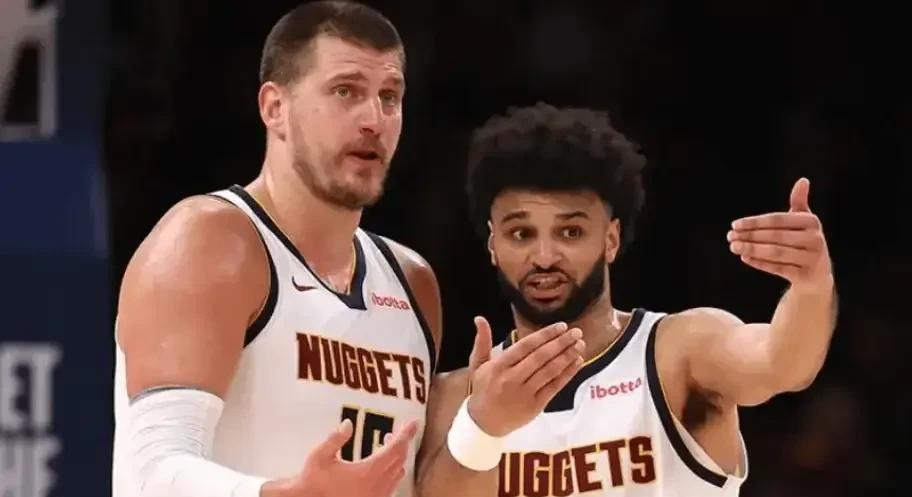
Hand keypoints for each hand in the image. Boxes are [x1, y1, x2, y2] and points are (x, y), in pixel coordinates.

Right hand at [263, 418, 419, 496]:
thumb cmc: (313, 483)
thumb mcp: (320, 457)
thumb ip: (335, 439)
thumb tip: (348, 423)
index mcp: (369, 471)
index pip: (396, 448)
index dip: (406, 433)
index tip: (414, 422)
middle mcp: (378, 485)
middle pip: (400, 459)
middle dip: (403, 443)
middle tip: (401, 430)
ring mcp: (377, 496)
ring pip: (398, 473)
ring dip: (397, 457)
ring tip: (388, 443)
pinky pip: (391, 485)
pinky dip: (392, 471)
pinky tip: (381, 466)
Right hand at [465, 317, 584, 436]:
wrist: (484, 423)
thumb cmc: (482, 390)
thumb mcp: (478, 365)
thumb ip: (482, 341)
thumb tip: (480, 318)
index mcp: (499, 366)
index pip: (526, 346)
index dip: (545, 335)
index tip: (561, 326)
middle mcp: (512, 379)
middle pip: (540, 357)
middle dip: (561, 343)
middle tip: (576, 332)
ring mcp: (525, 393)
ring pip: (549, 371)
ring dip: (567, 357)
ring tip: (580, 344)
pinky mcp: (535, 406)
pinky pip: (554, 387)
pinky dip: (567, 374)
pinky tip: (577, 363)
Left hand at [728, 177, 832, 291]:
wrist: (817, 276)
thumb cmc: (804, 242)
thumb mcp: (803, 222)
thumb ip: (799, 202)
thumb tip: (803, 180)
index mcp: (812, 222)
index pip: (777, 219)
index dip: (754, 222)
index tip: (734, 224)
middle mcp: (815, 239)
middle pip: (775, 236)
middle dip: (749, 236)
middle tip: (730, 236)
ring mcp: (812, 258)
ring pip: (776, 252)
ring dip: (751, 249)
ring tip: (734, 247)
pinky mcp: (806, 276)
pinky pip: (779, 268)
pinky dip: (760, 263)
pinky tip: (745, 258)